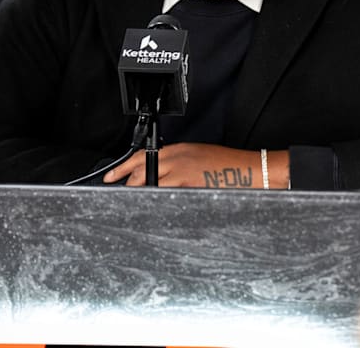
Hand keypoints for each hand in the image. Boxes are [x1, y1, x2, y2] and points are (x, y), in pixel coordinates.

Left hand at [103, 143, 287, 187]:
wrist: (249, 170)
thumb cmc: (228, 164)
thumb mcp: (198, 154)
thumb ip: (176, 161)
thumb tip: (159, 173)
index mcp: (178, 149)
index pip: (140, 157)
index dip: (121, 168)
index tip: (110, 177)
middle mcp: (176, 160)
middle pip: (139, 174)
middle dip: (127, 185)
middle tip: (120, 193)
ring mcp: (181, 175)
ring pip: (149, 188)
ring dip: (140, 196)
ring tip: (135, 204)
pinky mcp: (188, 189)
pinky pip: (164, 198)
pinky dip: (156, 203)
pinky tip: (154, 209)